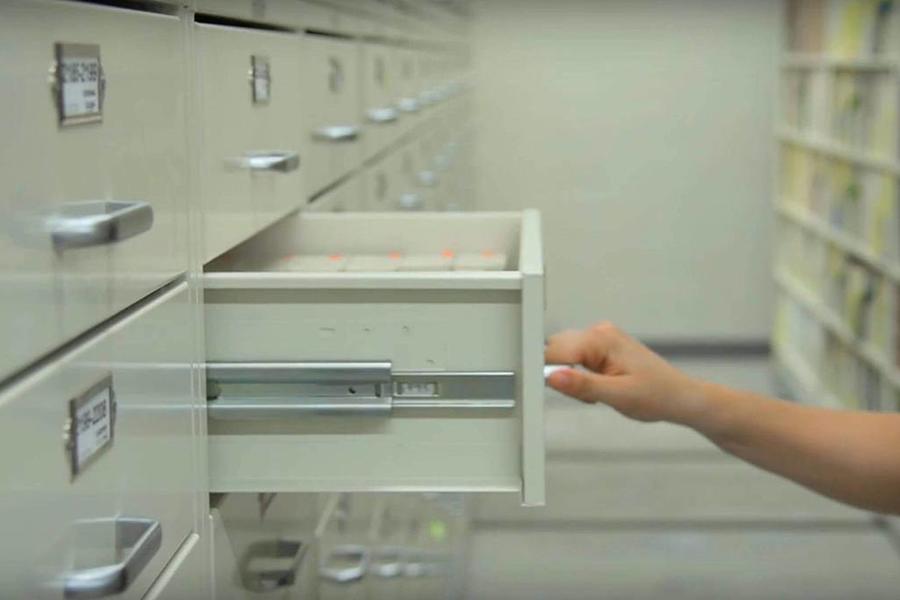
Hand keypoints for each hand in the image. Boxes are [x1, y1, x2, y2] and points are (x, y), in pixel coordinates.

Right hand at [544, 322, 703, 423]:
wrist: (679, 397)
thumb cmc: (656, 395)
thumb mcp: (617, 396)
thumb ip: (582, 386)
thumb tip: (552, 377)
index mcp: (601, 339)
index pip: (555, 350)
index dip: (551, 373)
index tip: (562, 391)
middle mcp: (599, 331)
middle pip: (557, 350)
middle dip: (563, 376)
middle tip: (589, 396)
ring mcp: (601, 337)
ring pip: (564, 355)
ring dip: (573, 378)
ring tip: (598, 392)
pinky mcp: (602, 346)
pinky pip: (576, 358)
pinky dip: (581, 376)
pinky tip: (600, 386)